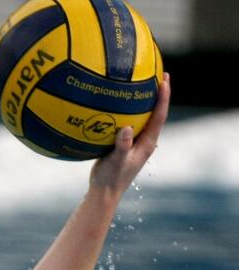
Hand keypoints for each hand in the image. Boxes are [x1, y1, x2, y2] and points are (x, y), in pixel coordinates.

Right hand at [89, 72, 170, 195]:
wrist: (103, 194)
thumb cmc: (110, 180)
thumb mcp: (115, 162)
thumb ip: (122, 146)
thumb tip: (126, 128)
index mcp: (147, 144)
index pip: (159, 116)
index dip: (163, 98)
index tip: (164, 80)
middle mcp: (144, 142)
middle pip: (156, 114)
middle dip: (158, 95)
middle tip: (159, 74)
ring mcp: (134, 144)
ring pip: (143, 118)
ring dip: (144, 102)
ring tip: (142, 84)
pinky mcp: (124, 146)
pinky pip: (129, 124)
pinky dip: (128, 112)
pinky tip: (117, 105)